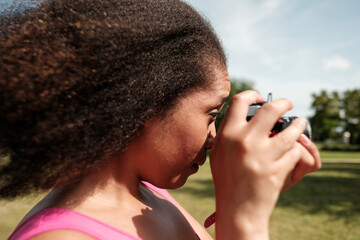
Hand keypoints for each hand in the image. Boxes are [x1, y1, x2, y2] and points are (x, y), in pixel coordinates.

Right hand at [209, 90, 320, 239]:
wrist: (237, 208)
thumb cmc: (227, 180)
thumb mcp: (219, 153)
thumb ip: (228, 132)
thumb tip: (242, 114)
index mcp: (227, 134)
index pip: (240, 101)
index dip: (253, 94)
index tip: (260, 98)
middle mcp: (244, 140)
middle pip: (271, 108)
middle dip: (284, 103)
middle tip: (289, 105)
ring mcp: (262, 154)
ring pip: (291, 129)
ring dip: (298, 125)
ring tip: (299, 124)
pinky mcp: (277, 169)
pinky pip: (294, 151)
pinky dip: (295, 150)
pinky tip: (293, 151)